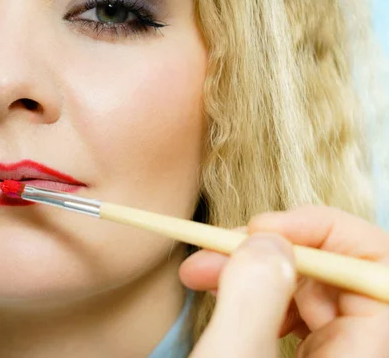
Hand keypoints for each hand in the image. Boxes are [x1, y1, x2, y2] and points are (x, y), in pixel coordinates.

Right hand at [180, 206, 388, 356]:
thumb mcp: (232, 357)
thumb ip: (256, 297)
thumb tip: (265, 240)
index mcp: (358, 356)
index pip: (375, 267)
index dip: (324, 232)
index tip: (261, 227)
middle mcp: (350, 353)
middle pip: (334, 273)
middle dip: (270, 250)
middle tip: (213, 248)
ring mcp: (326, 357)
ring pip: (304, 289)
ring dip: (251, 269)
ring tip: (200, 269)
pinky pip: (284, 310)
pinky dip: (247, 292)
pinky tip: (215, 289)